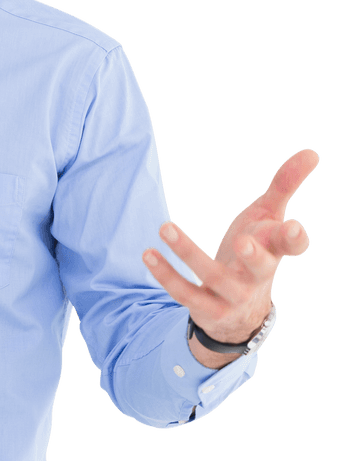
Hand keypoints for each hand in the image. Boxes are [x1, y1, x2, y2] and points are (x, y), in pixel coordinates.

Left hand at [142, 149, 318, 366]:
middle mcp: (257, 275)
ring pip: (213, 276)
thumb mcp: (267, 215)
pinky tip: (147, 253)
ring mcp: (232, 294)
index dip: (293, 239)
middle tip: (242, 242)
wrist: (240, 308)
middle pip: (260, 268)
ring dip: (188, 253)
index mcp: (273, 250)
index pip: (290, 246)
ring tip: (164, 227)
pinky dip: (166, 274)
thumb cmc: (256, 248)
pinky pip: (185, 293)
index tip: (293, 227)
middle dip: (253, 257)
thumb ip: (284, 185)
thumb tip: (312, 153)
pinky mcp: (207, 308)